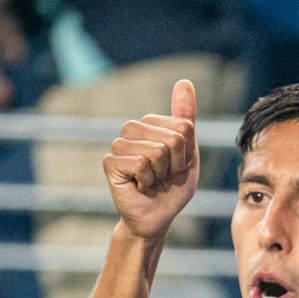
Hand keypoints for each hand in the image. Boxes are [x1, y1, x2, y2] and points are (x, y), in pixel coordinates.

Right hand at [103, 79, 199, 239]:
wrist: (157, 217)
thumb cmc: (172, 187)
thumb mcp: (188, 152)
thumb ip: (185, 117)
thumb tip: (184, 81)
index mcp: (152, 124)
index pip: (184, 127)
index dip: (187, 154)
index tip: (177, 166)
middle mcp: (132, 129)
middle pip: (172, 138)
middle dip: (176, 164)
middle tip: (164, 176)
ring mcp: (119, 144)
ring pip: (156, 151)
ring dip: (161, 173)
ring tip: (152, 180)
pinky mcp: (110, 161)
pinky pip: (141, 164)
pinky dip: (148, 180)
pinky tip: (140, 186)